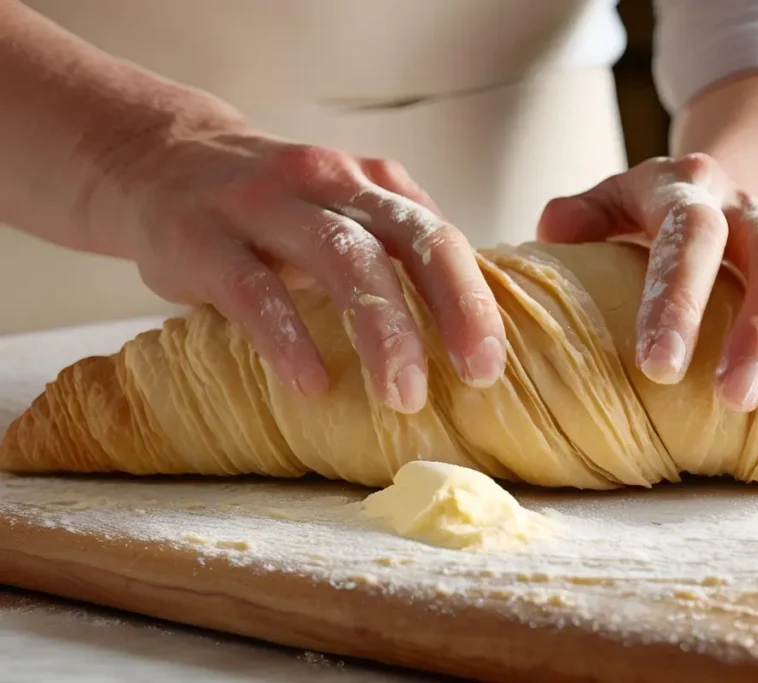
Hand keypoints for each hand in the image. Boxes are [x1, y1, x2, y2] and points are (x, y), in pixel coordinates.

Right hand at [104, 131, 506, 411]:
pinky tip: (311, 384)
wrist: (159, 161)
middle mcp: (328, 181)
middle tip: (473, 376)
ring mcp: (264, 203)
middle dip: (450, 309)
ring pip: (340, 256)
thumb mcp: (342, 214)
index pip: (439, 237)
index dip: (473, 300)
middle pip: (406, 238)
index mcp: (371, 184)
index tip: (491, 365)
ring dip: (381, 329)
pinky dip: (288, 338)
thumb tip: (462, 327)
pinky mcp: (202, 236)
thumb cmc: (272, 210)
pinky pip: (254, 289)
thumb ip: (395, 253)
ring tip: (401, 395)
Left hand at [537, 154, 757, 412]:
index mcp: (677, 189)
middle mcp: (736, 199)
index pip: (685, 236)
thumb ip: (580, 217)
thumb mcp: (607, 203)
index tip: (659, 366)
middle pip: (756, 251)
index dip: (676, 299)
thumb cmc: (642, 217)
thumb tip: (554, 229)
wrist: (704, 183)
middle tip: (728, 396)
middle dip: (749, 327)